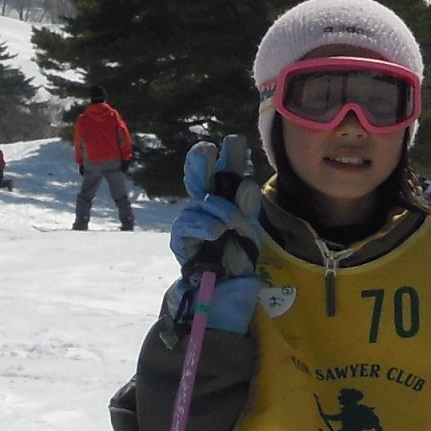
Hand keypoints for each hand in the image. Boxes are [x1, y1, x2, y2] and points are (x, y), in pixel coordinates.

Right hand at [168, 137, 261, 329]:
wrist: (223, 289)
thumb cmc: (237, 256)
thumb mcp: (249, 230)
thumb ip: (247, 207)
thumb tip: (245, 183)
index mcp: (227, 198)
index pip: (227, 172)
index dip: (229, 156)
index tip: (233, 142)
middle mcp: (207, 204)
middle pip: (199, 174)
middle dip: (202, 160)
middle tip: (208, 151)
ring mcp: (192, 219)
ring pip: (199, 202)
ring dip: (218, 210)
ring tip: (230, 226)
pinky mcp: (181, 238)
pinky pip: (188, 224)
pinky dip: (204, 226)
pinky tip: (216, 232)